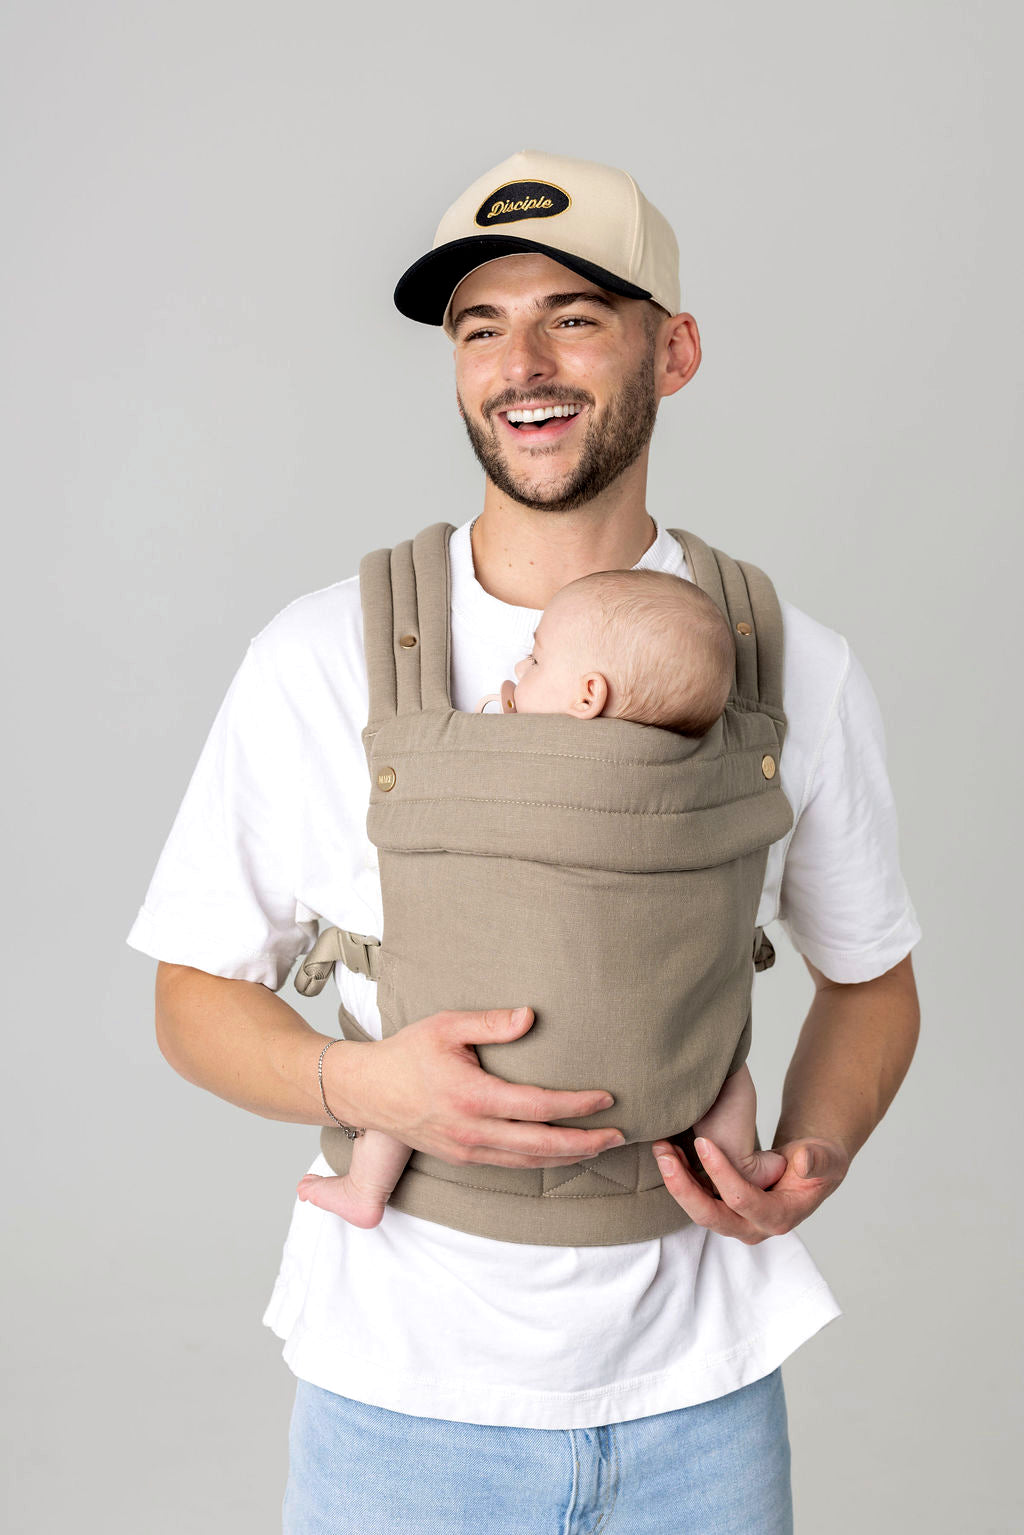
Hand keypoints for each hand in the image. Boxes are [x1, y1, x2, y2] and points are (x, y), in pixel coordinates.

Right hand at [328, 1006, 625, 1169]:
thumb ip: (490, 1023)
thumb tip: (530, 1016)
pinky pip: (510, 1164)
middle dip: (586, 1142)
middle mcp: (471, 1131)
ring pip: (529, 1162)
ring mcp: (466, 1150)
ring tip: (601, 1147)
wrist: (365, 1091)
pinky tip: (560, 1153)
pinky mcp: (461, 1158)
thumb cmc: (406, 1053)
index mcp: (471, 1096)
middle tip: (621, 1135)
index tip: (607, 1098)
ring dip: (568, 1156)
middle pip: (542, 1145)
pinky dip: (541, 1161)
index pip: (537, 1107)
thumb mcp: (445, 1026)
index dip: (577, 1106)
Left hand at [651, 1134, 848, 1243]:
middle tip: (665, 1155)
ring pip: (698, 1210)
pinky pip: (696, 1198)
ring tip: (660, 1149)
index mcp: (779, 1218)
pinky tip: (668, 1151)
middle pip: (710, 1216)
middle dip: (683, 1187)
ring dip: (676, 1181)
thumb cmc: (819, 1161)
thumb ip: (817, 1160)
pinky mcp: (722, 1209)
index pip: (742, 1201)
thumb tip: (801, 1163)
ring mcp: (735, 1222)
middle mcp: (752, 1228)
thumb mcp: (826, 1158)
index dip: (721, 1174)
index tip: (704, 1143)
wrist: (808, 1168)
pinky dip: (681, 1176)